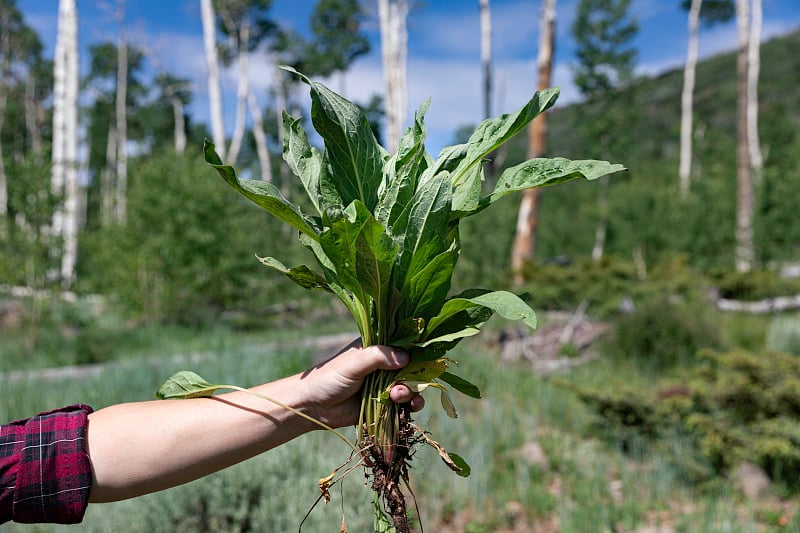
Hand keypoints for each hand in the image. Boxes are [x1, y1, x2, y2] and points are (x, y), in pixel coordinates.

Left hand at [300, 342, 424, 428]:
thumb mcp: (354, 363)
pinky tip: (409, 406)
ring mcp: (385, 384)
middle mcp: (384, 364)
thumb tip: (406, 357)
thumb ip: (379, 357)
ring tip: (398, 396)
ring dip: (410, 391)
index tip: (426, 357)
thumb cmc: (329, 378)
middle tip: (402, 384)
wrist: (313, 406)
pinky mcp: (384, 403)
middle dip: (413, 375)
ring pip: (410, 385)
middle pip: (411, 366)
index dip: (416, 350)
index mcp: (377, 347)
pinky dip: (411, 404)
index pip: (403, 343)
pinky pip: (405, 403)